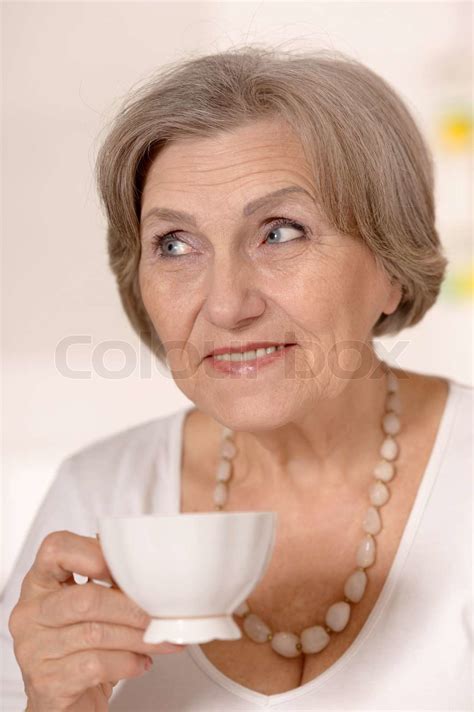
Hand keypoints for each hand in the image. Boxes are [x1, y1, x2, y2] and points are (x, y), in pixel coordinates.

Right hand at [8, 530, 185, 710]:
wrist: (65, 703)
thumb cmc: (81, 648)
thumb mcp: (91, 608)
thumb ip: (110, 581)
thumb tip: (148, 566)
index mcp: (40, 583)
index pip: (56, 549)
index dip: (94, 553)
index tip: (127, 567)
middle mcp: (30, 612)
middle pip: (86, 599)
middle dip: (131, 607)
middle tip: (159, 614)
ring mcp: (33, 648)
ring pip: (95, 633)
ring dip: (138, 637)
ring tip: (159, 639)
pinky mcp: (47, 682)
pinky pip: (95, 665)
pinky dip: (127, 662)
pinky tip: (140, 662)